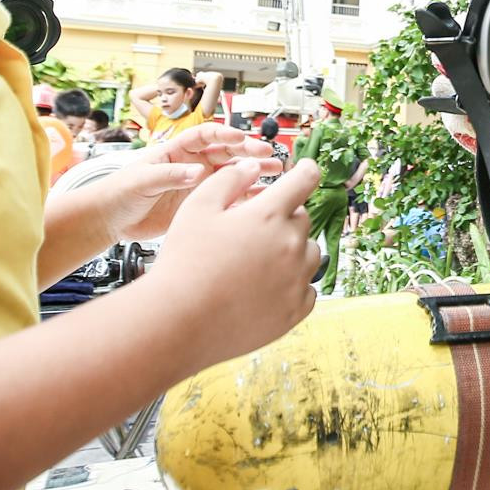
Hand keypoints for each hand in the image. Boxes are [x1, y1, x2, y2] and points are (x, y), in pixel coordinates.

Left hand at [92, 125, 279, 243]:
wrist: (111, 219)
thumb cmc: (119, 192)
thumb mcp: (141, 180)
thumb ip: (169, 175)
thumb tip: (196, 172)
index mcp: (176, 150)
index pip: (205, 136)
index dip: (224, 134)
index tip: (241, 138)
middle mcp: (192, 164)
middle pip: (226, 152)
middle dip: (248, 151)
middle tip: (267, 154)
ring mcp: (198, 184)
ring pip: (232, 174)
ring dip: (253, 171)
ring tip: (275, 172)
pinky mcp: (201, 205)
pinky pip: (228, 198)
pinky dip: (245, 197)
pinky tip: (261, 197)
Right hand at [147, 158, 324, 364]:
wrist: (180, 322)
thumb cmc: (184, 262)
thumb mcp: (197, 208)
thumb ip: (229, 180)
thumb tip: (252, 166)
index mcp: (269, 215)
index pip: (305, 180)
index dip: (306, 170)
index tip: (306, 170)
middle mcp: (291, 245)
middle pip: (302, 219)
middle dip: (282, 219)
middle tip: (251, 233)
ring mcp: (297, 280)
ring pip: (309, 253)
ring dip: (291, 251)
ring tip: (255, 263)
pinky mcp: (296, 310)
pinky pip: (306, 288)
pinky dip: (291, 283)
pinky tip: (262, 288)